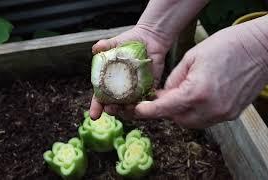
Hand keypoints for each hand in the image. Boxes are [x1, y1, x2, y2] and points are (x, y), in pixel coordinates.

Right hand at [89, 25, 171, 119]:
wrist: (149, 37)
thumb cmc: (129, 41)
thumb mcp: (115, 43)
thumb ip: (105, 46)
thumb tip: (96, 48)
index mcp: (109, 81)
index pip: (100, 97)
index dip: (96, 107)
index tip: (93, 115)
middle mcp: (121, 88)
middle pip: (114, 105)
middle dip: (111, 110)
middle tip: (110, 110)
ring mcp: (135, 89)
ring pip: (130, 106)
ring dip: (127, 111)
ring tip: (126, 109)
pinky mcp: (149, 87)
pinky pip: (147, 99)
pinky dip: (144, 104)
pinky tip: (142, 106)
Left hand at [134, 25, 267, 127]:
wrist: (260, 49)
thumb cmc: (226, 46)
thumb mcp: (191, 58)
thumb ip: (174, 80)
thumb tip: (163, 95)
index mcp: (197, 92)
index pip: (165, 108)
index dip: (148, 111)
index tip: (137, 111)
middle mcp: (210, 108)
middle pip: (177, 119)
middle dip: (166, 109)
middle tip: (163, 95)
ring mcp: (223, 114)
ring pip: (191, 122)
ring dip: (181, 112)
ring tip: (180, 94)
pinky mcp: (231, 114)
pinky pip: (206, 119)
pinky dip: (196, 112)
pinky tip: (196, 98)